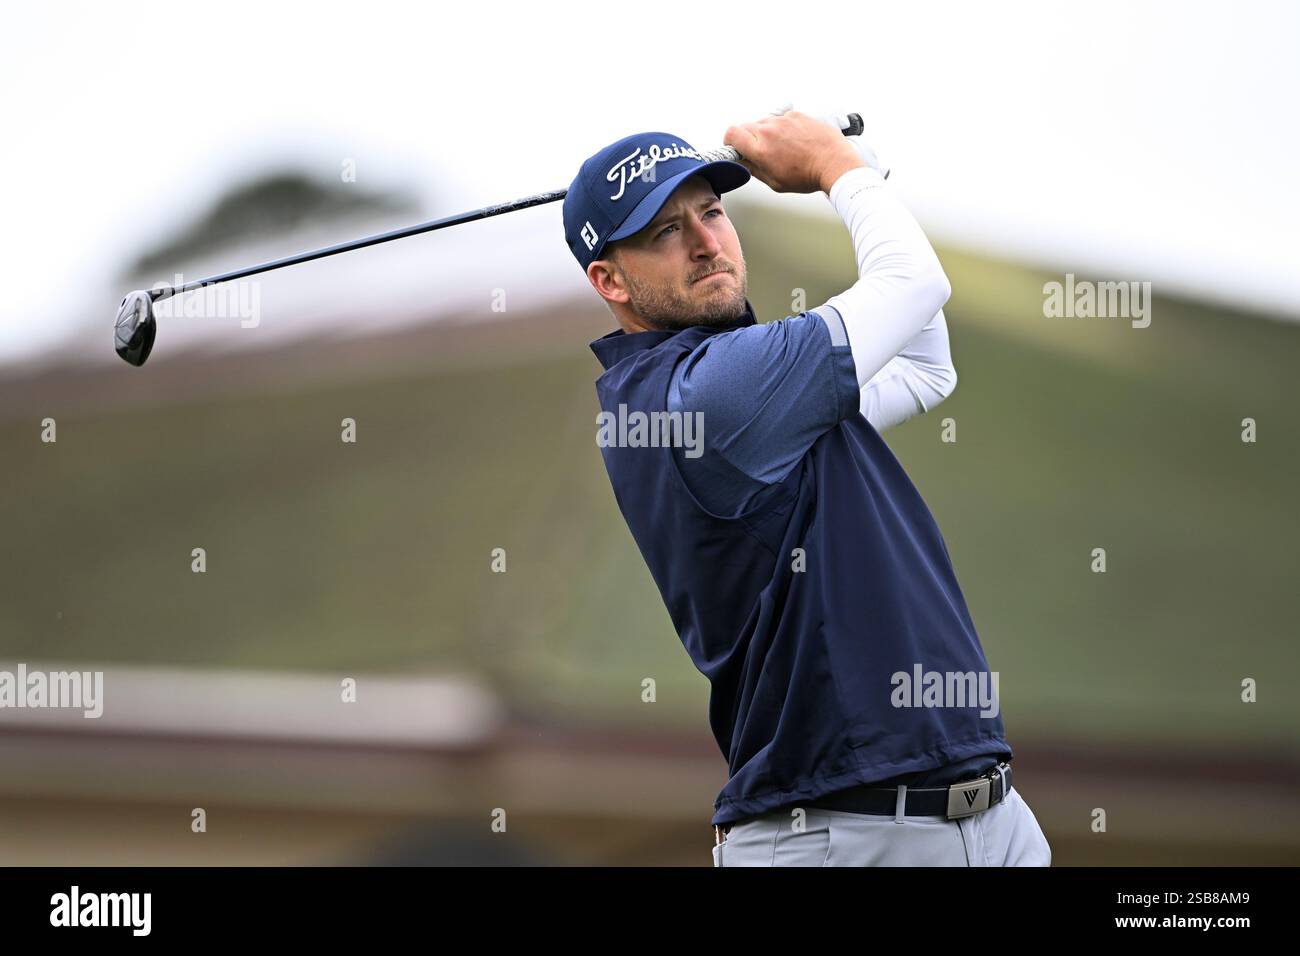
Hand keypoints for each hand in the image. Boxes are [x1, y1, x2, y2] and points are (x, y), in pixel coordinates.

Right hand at [723, 110, 865, 193]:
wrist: (834, 163)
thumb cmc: (808, 176)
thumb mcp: (775, 183)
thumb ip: (754, 170)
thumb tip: (743, 162)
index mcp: (761, 149)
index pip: (731, 134)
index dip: (730, 141)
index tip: (734, 147)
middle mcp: (769, 130)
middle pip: (746, 127)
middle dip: (748, 138)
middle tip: (760, 151)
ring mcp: (783, 120)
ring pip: (764, 122)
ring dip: (767, 133)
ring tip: (782, 147)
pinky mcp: (796, 114)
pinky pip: (781, 118)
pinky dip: (783, 128)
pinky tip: (794, 140)